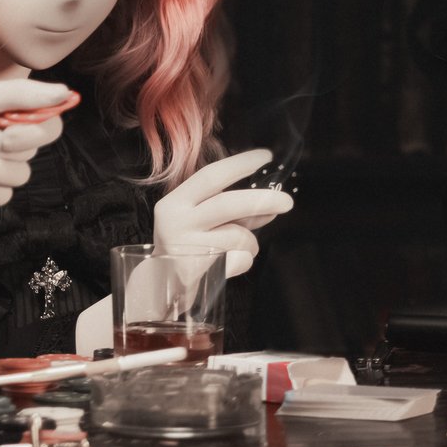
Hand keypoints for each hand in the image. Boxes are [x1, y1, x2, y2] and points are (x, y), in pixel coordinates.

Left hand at [0, 78, 69, 206]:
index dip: (37, 131)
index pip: (49, 123)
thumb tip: (66, 91)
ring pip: (21, 177)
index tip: (8, 130)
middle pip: (34, 151)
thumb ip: (21, 96)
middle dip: (0, 147)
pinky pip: (2, 197)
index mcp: (6, 108)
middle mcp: (3, 134)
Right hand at [152, 147, 295, 277]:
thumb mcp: (206, 224)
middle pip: (227, 204)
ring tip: (246, 248)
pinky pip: (238, 260)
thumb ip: (236, 213)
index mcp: (176, 202)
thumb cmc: (188, 250)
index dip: (239, 164)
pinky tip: (230, 265)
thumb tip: (272, 204)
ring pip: (236, 235)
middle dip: (262, 200)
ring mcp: (183, 246)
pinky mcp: (193, 270)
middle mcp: (175, 221)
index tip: (265, 156)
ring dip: (251, 242)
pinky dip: (244, 261)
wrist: (160, 289)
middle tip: (287, 202)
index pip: (211, 176)